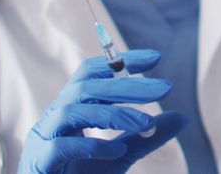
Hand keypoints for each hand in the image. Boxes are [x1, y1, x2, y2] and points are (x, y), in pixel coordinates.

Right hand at [18, 49, 187, 173]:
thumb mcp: (119, 156)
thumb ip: (144, 137)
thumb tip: (182, 117)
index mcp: (69, 111)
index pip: (91, 74)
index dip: (120, 61)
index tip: (156, 58)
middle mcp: (52, 120)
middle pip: (85, 88)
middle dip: (127, 86)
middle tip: (165, 88)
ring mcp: (41, 140)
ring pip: (71, 111)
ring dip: (113, 114)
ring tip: (147, 124)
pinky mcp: (38, 163)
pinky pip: (60, 147)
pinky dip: (91, 146)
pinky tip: (116, 152)